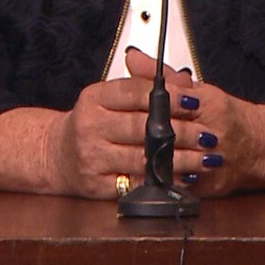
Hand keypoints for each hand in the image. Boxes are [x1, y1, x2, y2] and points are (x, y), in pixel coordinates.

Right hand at [44, 48, 198, 198]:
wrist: (56, 155)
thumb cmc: (92, 124)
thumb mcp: (111, 97)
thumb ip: (145, 85)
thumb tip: (180, 80)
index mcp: (94, 98)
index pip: (136, 93)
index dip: (169, 97)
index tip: (194, 101)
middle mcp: (89, 125)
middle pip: (142, 127)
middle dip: (181, 132)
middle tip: (208, 135)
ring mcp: (91, 156)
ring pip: (142, 158)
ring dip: (179, 159)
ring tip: (203, 158)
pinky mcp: (95, 184)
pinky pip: (135, 183)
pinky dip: (162, 182)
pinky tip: (183, 178)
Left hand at [124, 50, 264, 197]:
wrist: (259, 146)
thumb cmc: (226, 116)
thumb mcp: (197, 91)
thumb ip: (162, 77)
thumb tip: (134, 59)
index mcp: (211, 104)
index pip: (173, 102)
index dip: (147, 107)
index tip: (125, 109)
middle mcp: (216, 132)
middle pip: (172, 133)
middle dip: (145, 135)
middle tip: (118, 135)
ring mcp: (215, 161)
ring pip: (176, 161)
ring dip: (152, 160)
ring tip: (128, 157)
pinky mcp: (213, 185)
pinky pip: (182, 185)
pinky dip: (163, 181)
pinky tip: (146, 177)